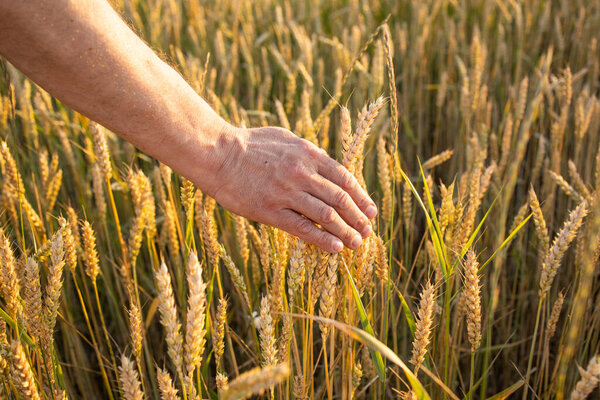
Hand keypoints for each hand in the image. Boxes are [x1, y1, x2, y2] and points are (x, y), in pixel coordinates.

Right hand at [210, 126, 376, 252]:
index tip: (371, 211)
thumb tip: (327, 162)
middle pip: (340, 199)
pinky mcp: (270, 211)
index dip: (361, 197)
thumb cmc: (249, 144)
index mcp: (308, 154)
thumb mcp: (284, 138)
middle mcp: (302, 173)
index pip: (344, 179)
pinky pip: (303, 228)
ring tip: (357, 244)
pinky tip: (336, 248)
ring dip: (346, 232)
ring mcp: (287, 193)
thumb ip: (307, 152)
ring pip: (326, 216)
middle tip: (368, 231)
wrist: (217, 154)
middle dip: (358, 218)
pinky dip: (322, 239)